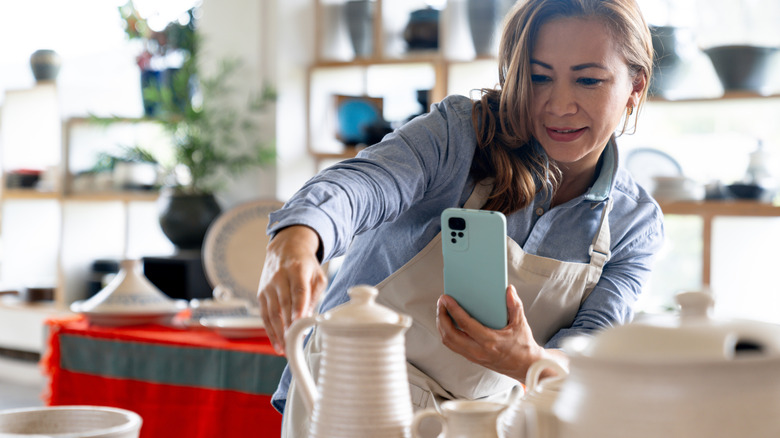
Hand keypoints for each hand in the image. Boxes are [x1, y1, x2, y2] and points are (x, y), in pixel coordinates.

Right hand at [257, 225, 327, 353]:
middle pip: (284, 304)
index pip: (298, 291)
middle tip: (295, 344)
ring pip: (272, 312)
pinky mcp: (261, 294)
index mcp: (298, 270)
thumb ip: (314, 297)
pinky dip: (270, 331)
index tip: (301, 323)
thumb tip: (308, 320)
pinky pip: (265, 315)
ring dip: (278, 332)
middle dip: (288, 326)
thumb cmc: (306, 266)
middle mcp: (280, 277)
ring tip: (286, 349)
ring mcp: (268, 286)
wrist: (285, 249)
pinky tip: (277, 343)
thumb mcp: (317, 276)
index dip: (299, 308)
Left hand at [436, 285, 566, 381]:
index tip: (446, 298)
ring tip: (442, 310)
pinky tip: (448, 322)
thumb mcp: (521, 324)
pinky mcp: (472, 358)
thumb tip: (509, 290)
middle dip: (442, 316)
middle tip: (441, 302)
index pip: (465, 324)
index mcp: (490, 342)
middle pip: (450, 334)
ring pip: (449, 342)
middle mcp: (478, 351)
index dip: (453, 310)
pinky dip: (447, 333)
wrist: (526, 367)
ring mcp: (474, 357)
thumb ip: (514, 305)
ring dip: (442, 325)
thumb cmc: (523, 345)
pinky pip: (453, 346)